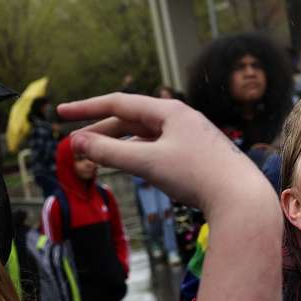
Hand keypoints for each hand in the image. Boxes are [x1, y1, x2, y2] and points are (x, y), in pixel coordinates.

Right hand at [57, 93, 272, 217]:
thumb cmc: (197, 175)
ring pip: (143, 136)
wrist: (241, 197)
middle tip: (74, 145)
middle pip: (130, 120)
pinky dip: (136, 155)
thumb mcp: (147, 163)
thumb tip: (77, 143)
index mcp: (169, 111)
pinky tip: (129, 166)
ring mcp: (189, 137)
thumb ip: (110, 152)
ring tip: (95, 158)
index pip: (119, 103)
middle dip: (100, 131)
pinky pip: (157, 149)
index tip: (60, 113)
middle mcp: (180, 119)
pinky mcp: (194, 155)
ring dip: (117, 146)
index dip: (86, 108)